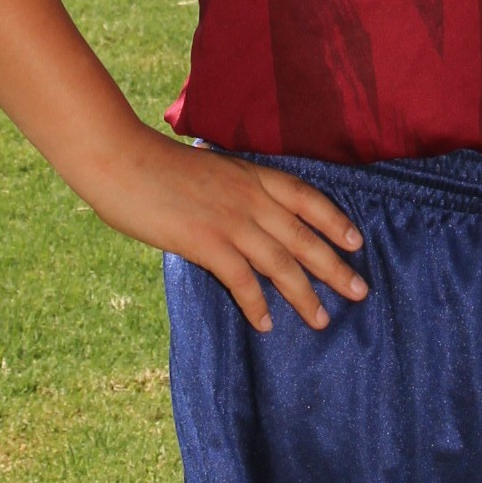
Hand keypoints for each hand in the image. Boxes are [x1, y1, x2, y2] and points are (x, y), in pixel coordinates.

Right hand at [100, 127, 366, 335]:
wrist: (120, 158)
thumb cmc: (154, 164)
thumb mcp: (208, 169)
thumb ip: (230, 189)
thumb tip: (239, 213)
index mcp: (251, 175)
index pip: (306, 198)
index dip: (334, 220)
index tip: (356, 241)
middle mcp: (250, 198)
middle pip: (304, 236)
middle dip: (335, 266)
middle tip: (361, 292)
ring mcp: (231, 220)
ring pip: (281, 263)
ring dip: (305, 294)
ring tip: (321, 320)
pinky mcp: (207, 242)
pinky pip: (242, 280)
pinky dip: (257, 305)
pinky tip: (266, 324)